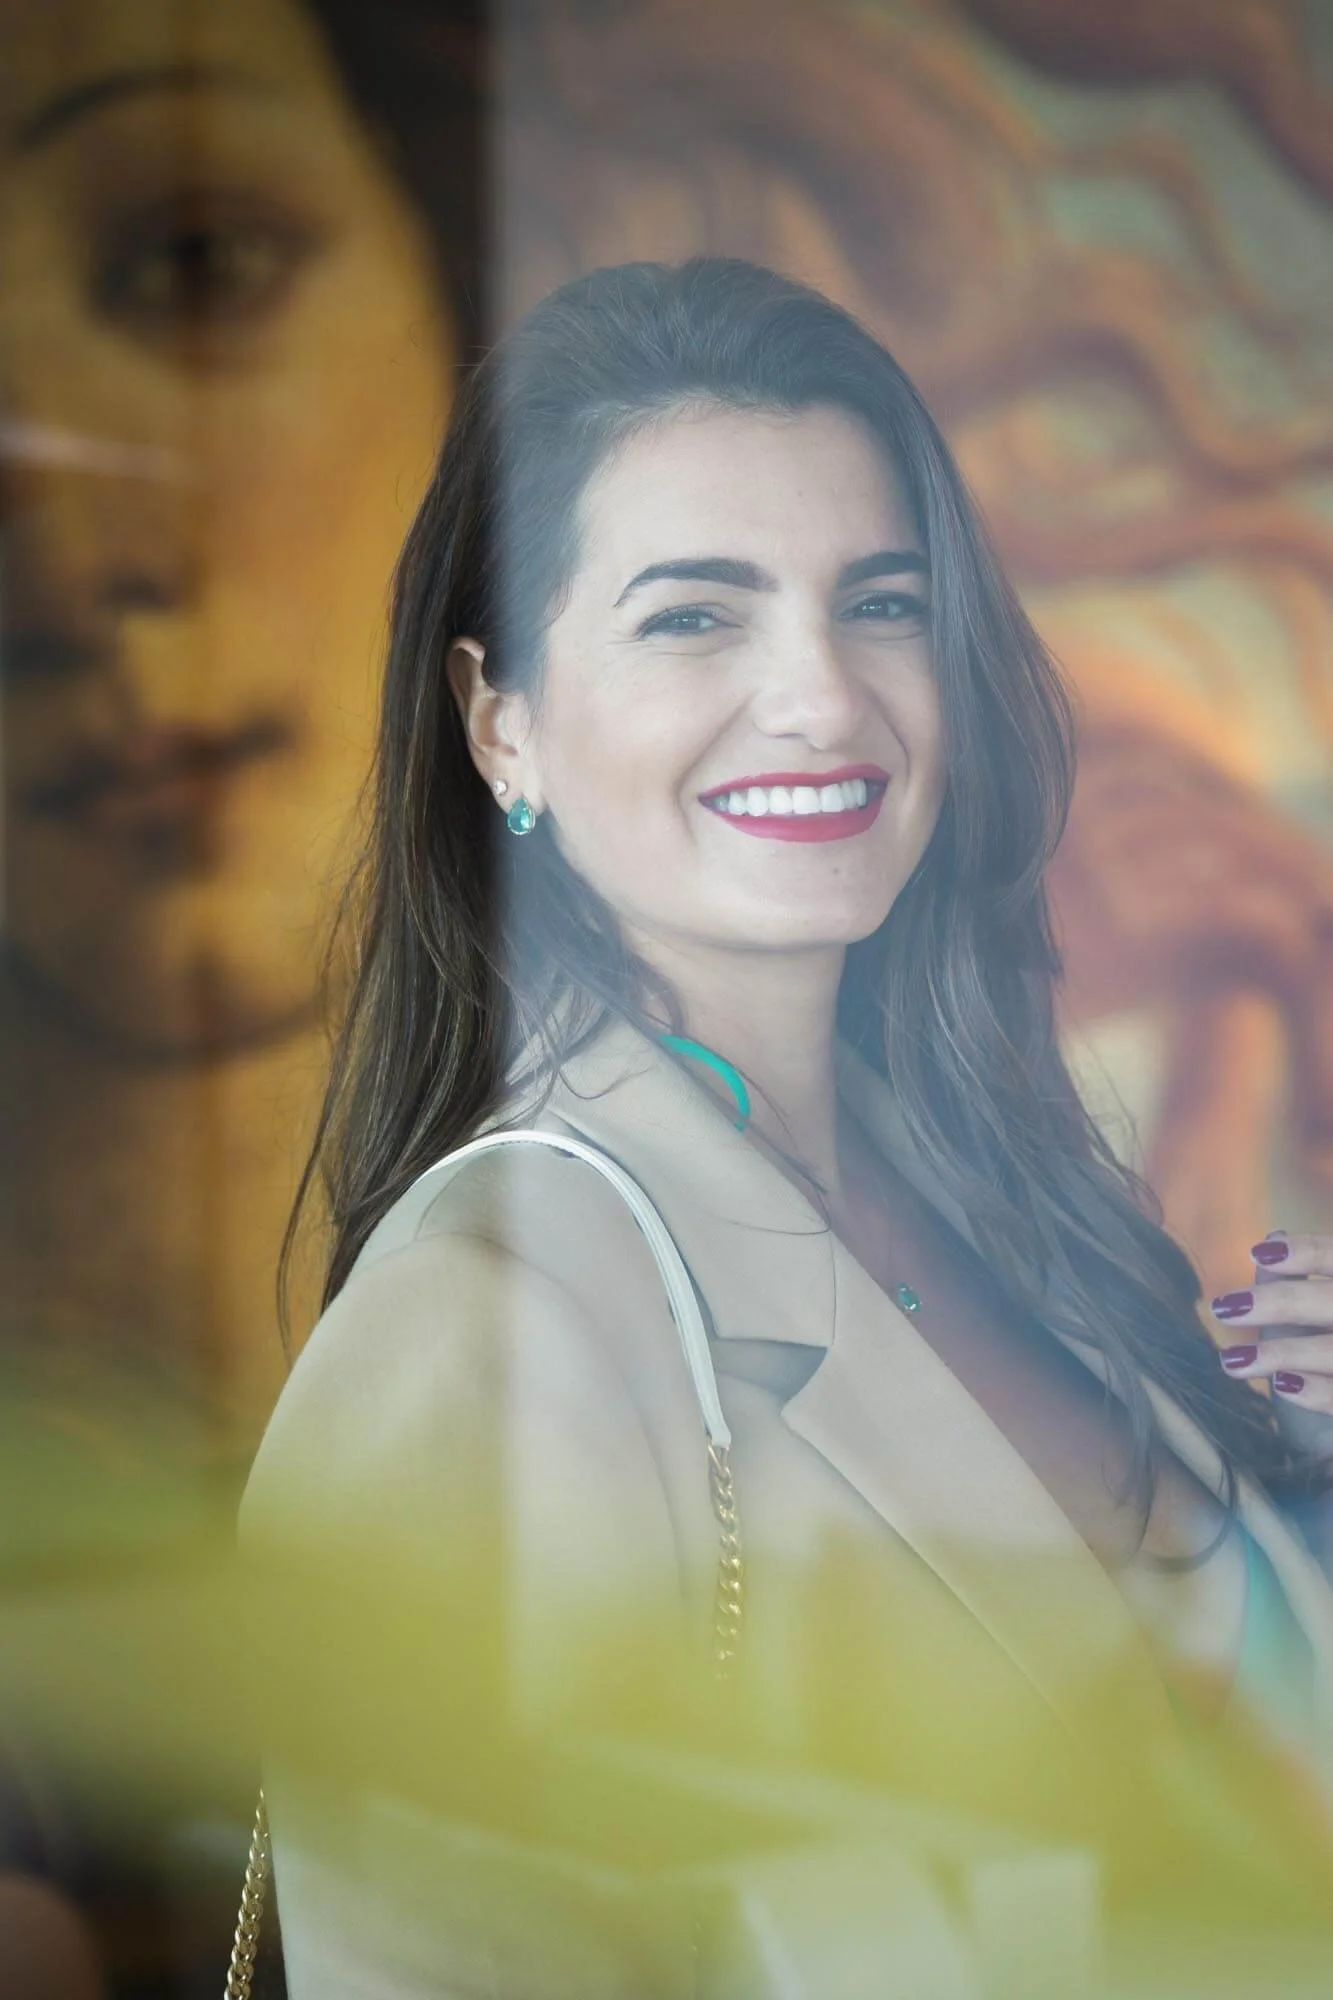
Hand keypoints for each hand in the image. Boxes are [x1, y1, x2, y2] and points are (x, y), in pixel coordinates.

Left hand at [1212, 1233, 1332, 1420]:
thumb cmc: (1330, 1352)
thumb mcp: (1321, 1315)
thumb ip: (1304, 1279)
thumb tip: (1273, 1239)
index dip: (1307, 1252)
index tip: (1259, 1253)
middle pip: (1332, 1302)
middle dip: (1280, 1302)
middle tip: (1224, 1309)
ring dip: (1283, 1353)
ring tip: (1232, 1362)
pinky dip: (1318, 1391)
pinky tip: (1282, 1385)